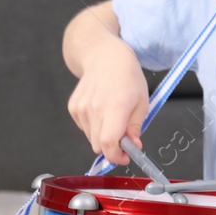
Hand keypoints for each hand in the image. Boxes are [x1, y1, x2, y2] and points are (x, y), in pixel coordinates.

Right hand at [66, 39, 148, 166]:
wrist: (105, 57)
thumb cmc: (128, 77)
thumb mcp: (143, 102)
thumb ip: (136, 127)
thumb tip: (134, 146)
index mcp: (115, 107)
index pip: (108, 144)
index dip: (116, 157)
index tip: (126, 157)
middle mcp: (94, 109)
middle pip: (99, 145)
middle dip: (113, 147)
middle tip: (125, 137)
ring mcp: (80, 108)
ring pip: (91, 138)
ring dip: (103, 136)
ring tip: (114, 117)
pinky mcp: (73, 108)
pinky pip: (84, 128)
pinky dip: (94, 127)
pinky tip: (102, 110)